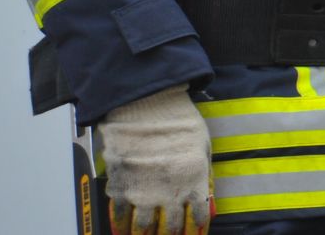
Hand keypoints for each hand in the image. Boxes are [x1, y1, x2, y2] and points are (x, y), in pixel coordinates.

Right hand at [99, 85, 211, 234]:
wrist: (147, 103)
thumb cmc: (178, 120)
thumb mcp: (202, 146)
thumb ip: (203, 173)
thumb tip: (205, 197)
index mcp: (193, 180)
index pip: (198, 217)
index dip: (196, 229)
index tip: (194, 233)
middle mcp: (169, 191)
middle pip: (170, 228)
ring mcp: (142, 191)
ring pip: (143, 228)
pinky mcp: (120, 185)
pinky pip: (120, 215)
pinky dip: (121, 226)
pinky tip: (123, 230)